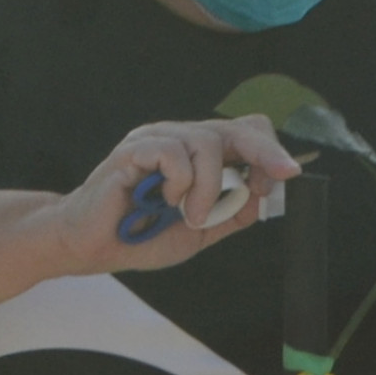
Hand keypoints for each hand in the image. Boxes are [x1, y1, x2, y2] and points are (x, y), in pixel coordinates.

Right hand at [40, 116, 300, 275]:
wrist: (90, 248)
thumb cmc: (139, 236)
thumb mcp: (198, 232)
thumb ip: (229, 215)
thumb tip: (262, 197)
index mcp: (199, 156)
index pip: (246, 133)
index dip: (269, 152)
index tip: (285, 177)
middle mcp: (180, 140)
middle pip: (236, 127)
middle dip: (264, 152)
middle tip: (277, 177)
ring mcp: (156, 139)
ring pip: (207, 142)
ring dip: (210, 187)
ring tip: (191, 216)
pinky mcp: (134, 148)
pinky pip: (174, 153)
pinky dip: (180, 182)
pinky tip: (165, 200)